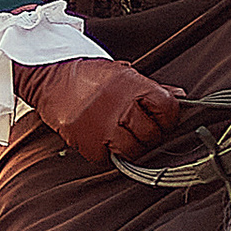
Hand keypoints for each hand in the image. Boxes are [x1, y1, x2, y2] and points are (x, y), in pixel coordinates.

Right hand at [15, 56, 187, 165]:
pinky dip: (108, 153)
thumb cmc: (86, 75)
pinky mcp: (88, 142)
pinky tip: (103, 139)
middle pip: (152, 133)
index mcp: (132, 85)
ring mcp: (103, 126)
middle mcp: (120, 105)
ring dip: (132, 147)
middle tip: (141, 130)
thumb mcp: (121, 73)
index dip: (168, 117)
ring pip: (133, 149)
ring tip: (124, 137)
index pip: (167, 107)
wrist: (49, 80)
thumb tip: (180, 95)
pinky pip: (109, 158)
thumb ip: (151, 87)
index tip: (162, 120)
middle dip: (151, 135)